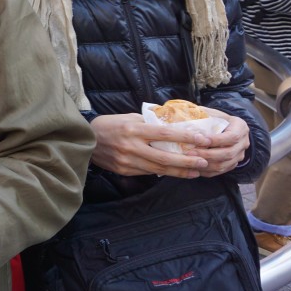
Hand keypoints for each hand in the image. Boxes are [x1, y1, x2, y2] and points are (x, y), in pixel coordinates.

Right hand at [90, 113, 209, 178]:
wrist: (86, 140)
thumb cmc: (110, 125)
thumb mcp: (128, 118)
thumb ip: (149, 122)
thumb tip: (173, 123)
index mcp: (133, 129)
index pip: (164, 133)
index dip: (185, 137)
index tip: (203, 139)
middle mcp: (131, 146)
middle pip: (164, 156)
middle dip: (187, 160)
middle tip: (205, 161)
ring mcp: (127, 161)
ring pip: (158, 168)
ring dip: (180, 171)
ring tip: (197, 171)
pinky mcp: (124, 170)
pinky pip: (148, 172)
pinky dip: (164, 172)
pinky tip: (177, 172)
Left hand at [183, 109, 249, 176]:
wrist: (225, 127)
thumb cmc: (215, 118)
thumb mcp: (212, 113)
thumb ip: (203, 114)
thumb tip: (183, 113)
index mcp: (241, 128)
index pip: (232, 137)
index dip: (216, 140)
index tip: (198, 139)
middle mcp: (244, 143)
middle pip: (228, 153)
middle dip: (207, 154)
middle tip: (190, 153)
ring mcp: (239, 155)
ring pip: (224, 165)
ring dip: (206, 164)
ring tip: (190, 161)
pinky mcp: (232, 164)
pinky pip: (220, 171)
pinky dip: (207, 171)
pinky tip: (194, 168)